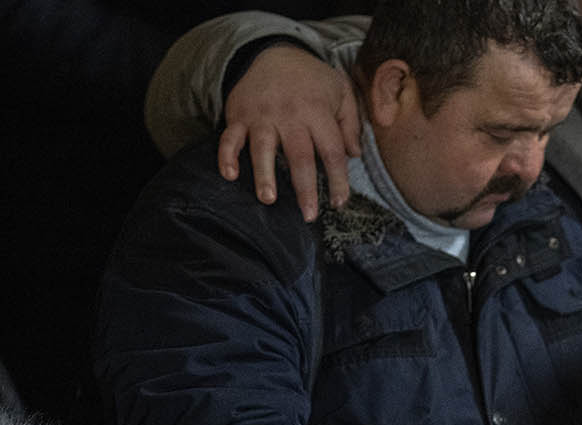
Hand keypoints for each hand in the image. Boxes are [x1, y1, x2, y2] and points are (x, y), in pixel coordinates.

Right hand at [220, 43, 360, 220]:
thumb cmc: (311, 79)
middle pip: (299, 156)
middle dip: (305, 188)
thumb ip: (350, 123)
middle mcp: (289, 115)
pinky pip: (229, 137)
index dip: (338, 179)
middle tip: (309, 215)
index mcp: (317, 112)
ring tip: (268, 199)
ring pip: (262, 149)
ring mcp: (261, 116)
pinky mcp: (238, 115)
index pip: (331, 151)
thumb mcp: (340, 91)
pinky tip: (229, 175)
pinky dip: (226, 156)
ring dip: (264, 175)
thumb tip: (354, 155)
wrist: (272, 51)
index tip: (340, 202)